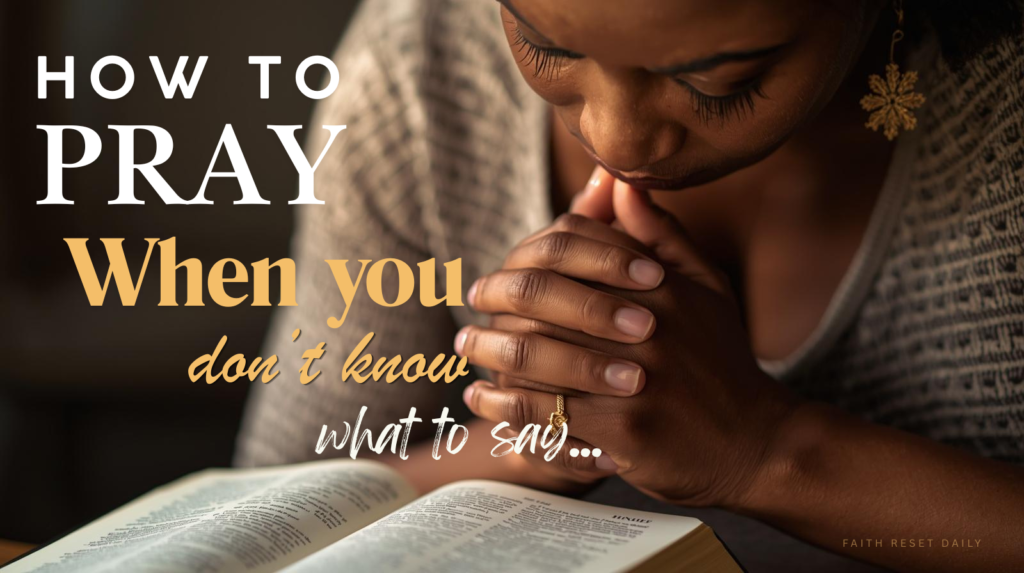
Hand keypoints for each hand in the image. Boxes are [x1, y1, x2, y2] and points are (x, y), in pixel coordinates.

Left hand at [457, 173, 800, 508]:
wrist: (759, 444)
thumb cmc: (723, 362)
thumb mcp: (706, 288)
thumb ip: (661, 236)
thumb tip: (621, 182)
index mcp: (660, 286)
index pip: (573, 247)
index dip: (525, 256)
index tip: (500, 272)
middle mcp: (645, 326)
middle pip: (540, 298)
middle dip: (494, 301)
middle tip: (470, 307)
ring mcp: (634, 379)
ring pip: (532, 355)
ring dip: (488, 353)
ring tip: (466, 351)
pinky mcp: (624, 430)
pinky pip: (544, 411)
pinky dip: (503, 405)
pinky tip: (481, 401)